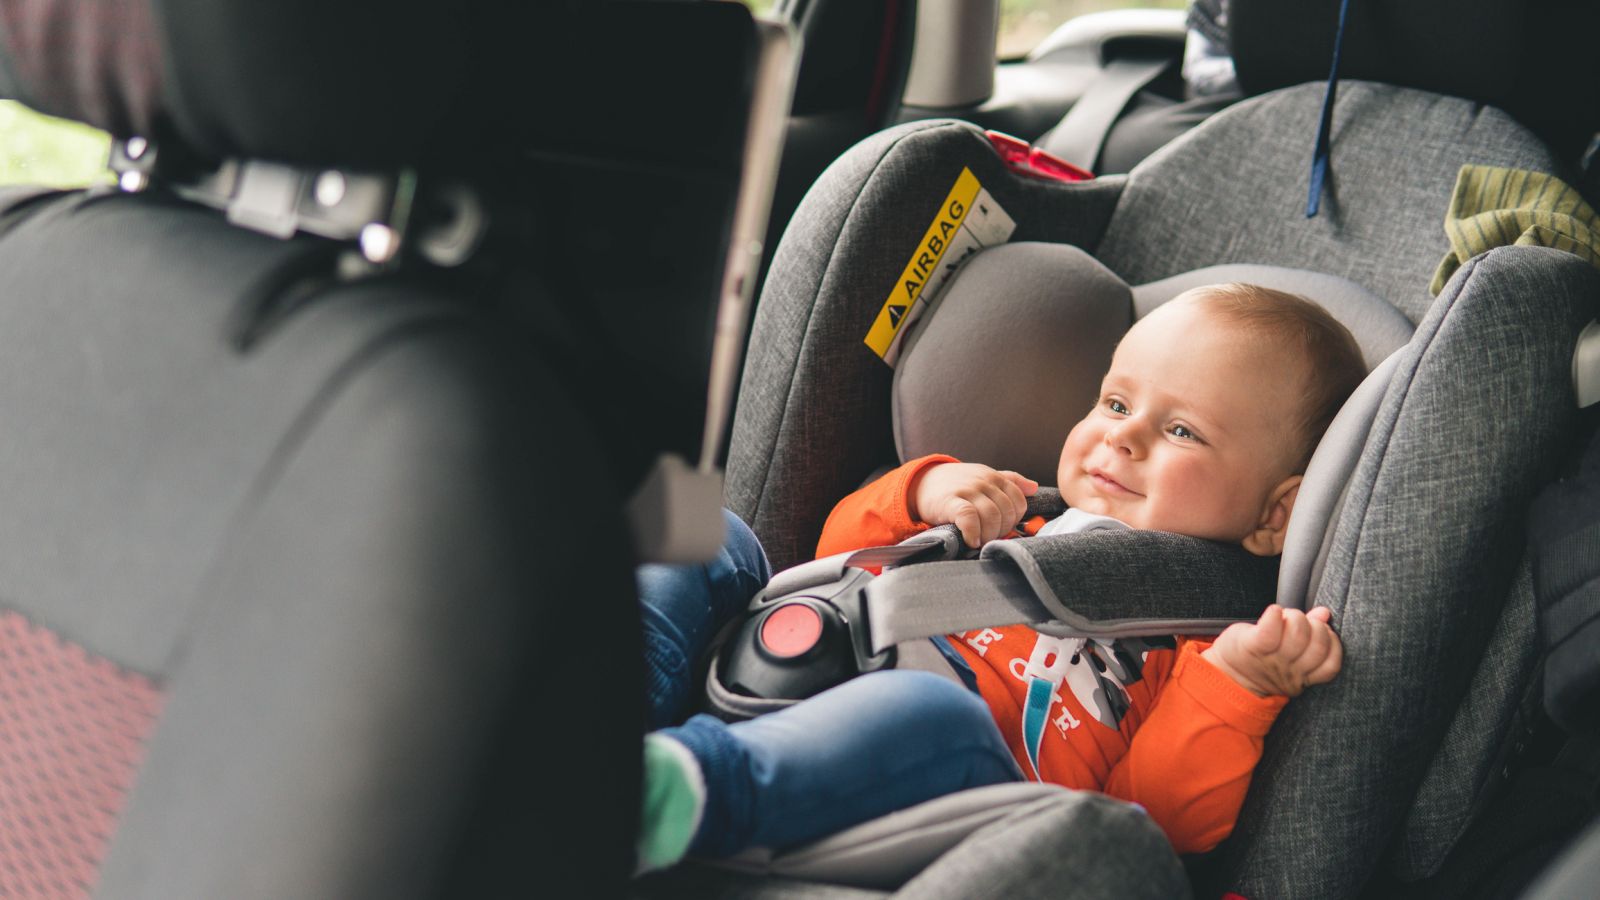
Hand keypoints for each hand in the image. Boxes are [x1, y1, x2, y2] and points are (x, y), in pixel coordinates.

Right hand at [909, 462, 1037, 547]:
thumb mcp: (983, 477)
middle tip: (990, 538)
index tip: (1002, 528)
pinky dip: (973, 533)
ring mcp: (967, 490)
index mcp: (994, 477)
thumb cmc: (957, 484)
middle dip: (1001, 530)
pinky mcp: (950, 502)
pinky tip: (971, 541)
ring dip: (988, 535)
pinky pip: (969, 518)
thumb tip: (1033, 487)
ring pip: (991, 516)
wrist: (922, 483)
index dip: (1014, 520)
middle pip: (1006, 511)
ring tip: (980, 541)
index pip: (1019, 501)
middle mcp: (983, 482)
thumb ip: (1009, 481)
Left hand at [1201, 605, 1342, 697]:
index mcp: (1302, 675)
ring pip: (1298, 634)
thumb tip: (1325, 613)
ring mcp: (1272, 659)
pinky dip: (1275, 615)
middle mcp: (1290, 671)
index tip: (1322, 632)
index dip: (1332, 643)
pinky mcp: (1253, 646)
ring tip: (1285, 616)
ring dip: (1295, 617)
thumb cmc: (1262, 659)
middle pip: (1318, 645)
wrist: (1226, 675)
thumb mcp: (1290, 653)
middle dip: (1314, 626)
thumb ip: (1310, 634)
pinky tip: (1273, 611)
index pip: (1331, 664)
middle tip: (1299, 621)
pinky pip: (1270, 630)